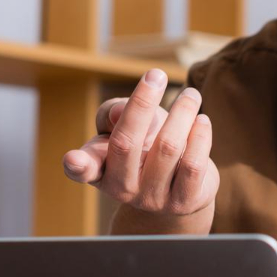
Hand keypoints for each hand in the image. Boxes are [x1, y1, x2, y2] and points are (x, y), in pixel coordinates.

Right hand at [61, 69, 218, 233]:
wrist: (178, 187)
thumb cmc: (143, 147)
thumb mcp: (122, 126)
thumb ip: (113, 113)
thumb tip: (120, 110)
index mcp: (100, 169)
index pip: (84, 168)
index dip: (77, 165)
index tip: (74, 159)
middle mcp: (122, 189)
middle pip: (127, 143)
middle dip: (142, 103)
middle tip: (158, 74)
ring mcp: (154, 199)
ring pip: (168, 147)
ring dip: (182, 112)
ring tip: (191, 95)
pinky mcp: (184, 202)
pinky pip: (193, 164)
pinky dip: (200, 135)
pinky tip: (201, 120)